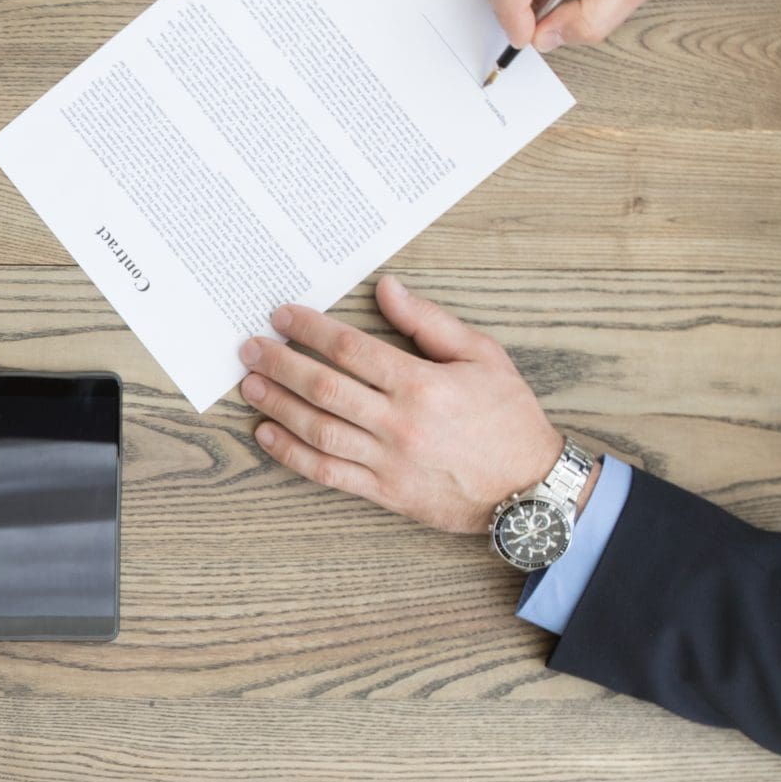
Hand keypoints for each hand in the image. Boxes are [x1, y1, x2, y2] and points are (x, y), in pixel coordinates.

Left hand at [238, 276, 565, 533]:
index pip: (350, 349)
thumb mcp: (482, 356)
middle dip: (279, 364)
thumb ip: (429, 322)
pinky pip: (327, 472)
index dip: (310, 329)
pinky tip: (268, 433)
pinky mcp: (384, 492)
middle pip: (323, 387)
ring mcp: (389, 461)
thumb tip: (387, 289)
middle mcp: (400, 423)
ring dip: (278, 405)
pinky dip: (291, 454)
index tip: (282, 317)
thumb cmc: (509, 418)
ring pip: (318, 430)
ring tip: (250, 385)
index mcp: (422, 385)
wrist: (531, 489)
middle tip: (249, 349)